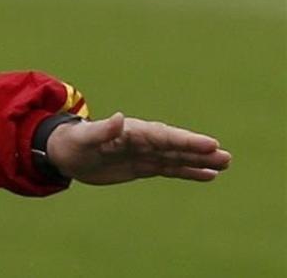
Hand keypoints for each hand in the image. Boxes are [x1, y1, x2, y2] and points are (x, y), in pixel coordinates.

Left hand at [47, 112, 231, 184]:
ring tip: (225, 164)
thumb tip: (119, 117)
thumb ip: (102, 130)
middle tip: (226, 157)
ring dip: (200, 161)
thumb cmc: (73, 142)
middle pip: (176, 146)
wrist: (65, 153)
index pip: (163, 136)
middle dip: (199, 150)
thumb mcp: (85, 137)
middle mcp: (142, 141)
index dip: (186, 141)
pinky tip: (208, 175)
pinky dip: (189, 171)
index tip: (209, 144)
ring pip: (177, 157)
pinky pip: (170, 168)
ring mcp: (145, 153)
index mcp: (131, 132)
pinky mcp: (143, 166)